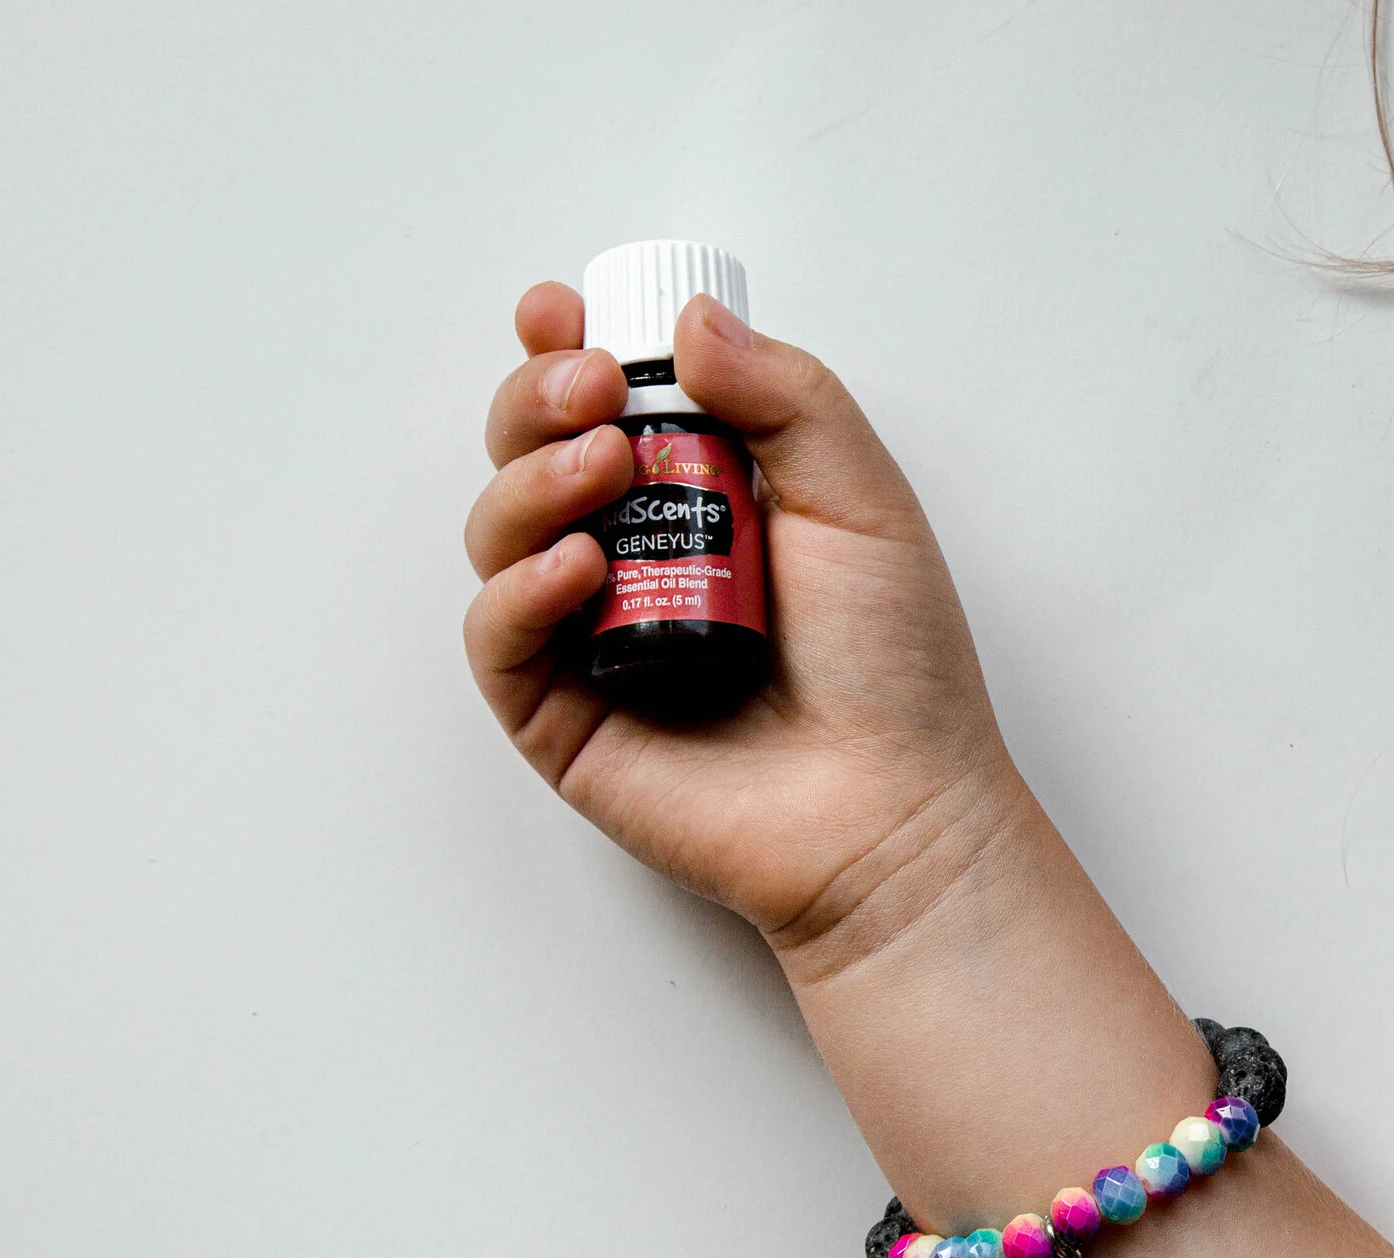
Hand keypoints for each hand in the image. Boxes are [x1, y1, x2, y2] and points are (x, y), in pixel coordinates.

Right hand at [463, 283, 1029, 978]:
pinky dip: (517, 590)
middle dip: (537, 401)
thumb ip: (789, 399)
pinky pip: (497, 638)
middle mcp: (633, 557)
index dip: (566, 349)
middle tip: (593, 393)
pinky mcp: (562, 717)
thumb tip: (694, 320)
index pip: (603, 403)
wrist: (897, 808)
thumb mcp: (863, 499)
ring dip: (530, 480)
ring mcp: (590, 636)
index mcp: (701, 496)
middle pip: (530, 451)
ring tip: (602, 472)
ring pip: (497, 531)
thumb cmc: (894, 669)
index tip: (563, 313)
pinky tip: (577, 567)